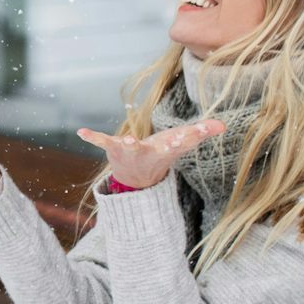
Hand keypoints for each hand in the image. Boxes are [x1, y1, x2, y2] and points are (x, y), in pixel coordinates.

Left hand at [76, 119, 225, 190]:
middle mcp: (149, 152)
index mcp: (167, 149)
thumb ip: (200, 133)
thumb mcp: (181, 143)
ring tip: (126, 140)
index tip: (204, 130)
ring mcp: (130, 151)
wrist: (138, 178)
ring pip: (129, 148)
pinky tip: (81, 132)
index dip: (195, 135)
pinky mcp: (113, 148)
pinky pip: (102, 142)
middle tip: (171, 142)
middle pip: (157, 148)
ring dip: (126, 144)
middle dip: (163, 146)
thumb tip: (223, 125)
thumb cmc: (161, 152)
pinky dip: (92, 137)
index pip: (183, 141)